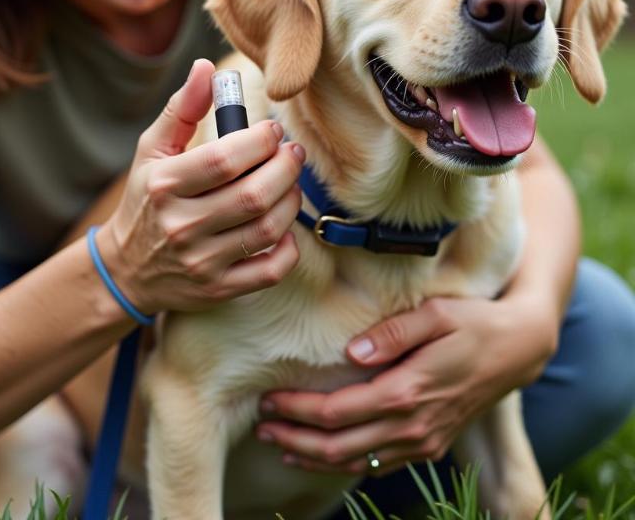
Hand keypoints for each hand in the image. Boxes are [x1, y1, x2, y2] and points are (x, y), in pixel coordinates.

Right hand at [101, 58, 304, 314]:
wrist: (127, 269)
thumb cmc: (147, 199)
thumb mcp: (152, 150)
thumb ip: (180, 109)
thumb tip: (205, 68)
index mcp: (164, 185)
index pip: (223, 159)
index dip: (259, 140)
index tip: (272, 130)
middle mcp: (181, 226)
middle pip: (253, 196)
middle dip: (285, 168)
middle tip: (292, 153)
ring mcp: (201, 262)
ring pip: (266, 230)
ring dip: (291, 200)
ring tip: (290, 182)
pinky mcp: (219, 288)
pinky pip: (270, 271)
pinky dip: (289, 248)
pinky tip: (283, 226)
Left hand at [256, 292, 557, 474]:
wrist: (518, 350)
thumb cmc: (473, 323)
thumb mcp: (435, 314)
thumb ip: (392, 333)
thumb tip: (351, 353)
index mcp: (407, 392)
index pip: (337, 412)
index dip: (298, 409)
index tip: (269, 398)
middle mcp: (413, 426)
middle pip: (339, 446)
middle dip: (295, 438)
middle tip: (261, 425)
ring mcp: (422, 441)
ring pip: (356, 463)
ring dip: (313, 456)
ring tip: (279, 444)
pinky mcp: (429, 445)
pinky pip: (378, 465)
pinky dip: (344, 464)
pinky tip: (321, 456)